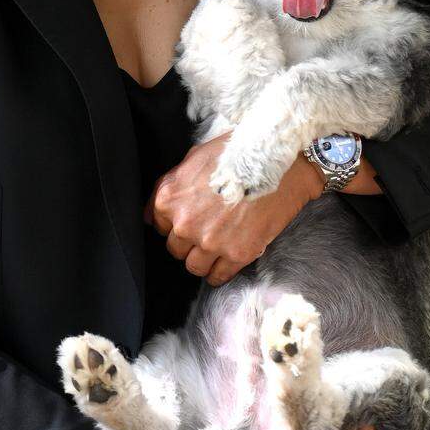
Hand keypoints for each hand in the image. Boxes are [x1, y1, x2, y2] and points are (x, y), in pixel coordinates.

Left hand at [143, 130, 322, 285]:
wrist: (278, 160)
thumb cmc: (237, 153)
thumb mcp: (194, 158)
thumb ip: (170, 185)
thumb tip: (152, 214)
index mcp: (170, 198)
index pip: (160, 226)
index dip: (176, 223)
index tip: (190, 220)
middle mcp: (185, 223)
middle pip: (176, 249)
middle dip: (189, 242)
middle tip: (208, 231)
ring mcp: (210, 241)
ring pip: (194, 267)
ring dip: (203, 260)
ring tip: (218, 248)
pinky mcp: (237, 253)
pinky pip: (218, 276)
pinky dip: (219, 273)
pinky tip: (227, 262)